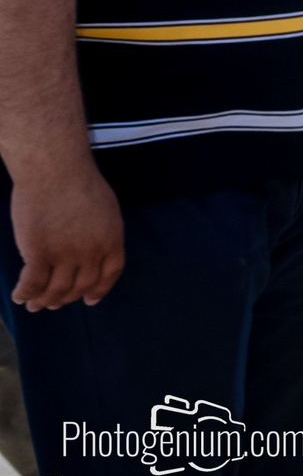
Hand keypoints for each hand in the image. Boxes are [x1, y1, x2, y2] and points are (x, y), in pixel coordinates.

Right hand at [9, 156, 123, 309]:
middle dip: (66, 298)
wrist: (55, 169)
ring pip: (56, 290)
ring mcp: (65, 254)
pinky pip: (33, 284)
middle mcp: (92, 251)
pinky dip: (25, 294)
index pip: (109, 274)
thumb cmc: (78, 182)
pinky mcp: (39, 252)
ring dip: (44, 301)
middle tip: (54, 304)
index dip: (99, 290)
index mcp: (112, 239)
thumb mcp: (105, 210)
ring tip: (34, 306)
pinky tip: (18, 297)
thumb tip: (93, 252)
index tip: (89, 300)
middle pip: (80, 285)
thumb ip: (101, 233)